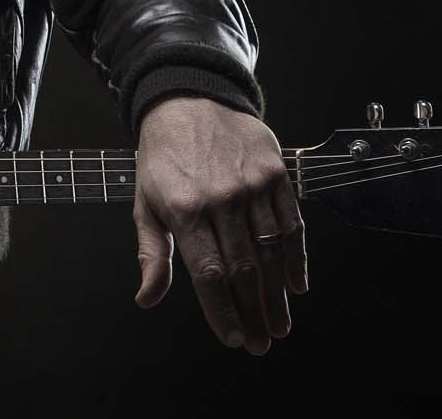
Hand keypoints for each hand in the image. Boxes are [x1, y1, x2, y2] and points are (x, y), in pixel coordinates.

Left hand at [131, 96, 306, 353]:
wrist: (189, 98)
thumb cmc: (163, 158)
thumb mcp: (145, 202)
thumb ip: (151, 254)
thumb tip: (146, 299)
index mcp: (184, 210)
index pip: (209, 274)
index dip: (222, 311)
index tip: (232, 339)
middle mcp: (220, 199)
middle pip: (244, 269)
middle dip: (253, 313)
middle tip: (261, 343)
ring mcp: (251, 185)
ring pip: (271, 252)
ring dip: (277, 295)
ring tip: (279, 326)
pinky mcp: (275, 172)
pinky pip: (292, 223)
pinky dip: (296, 258)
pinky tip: (296, 286)